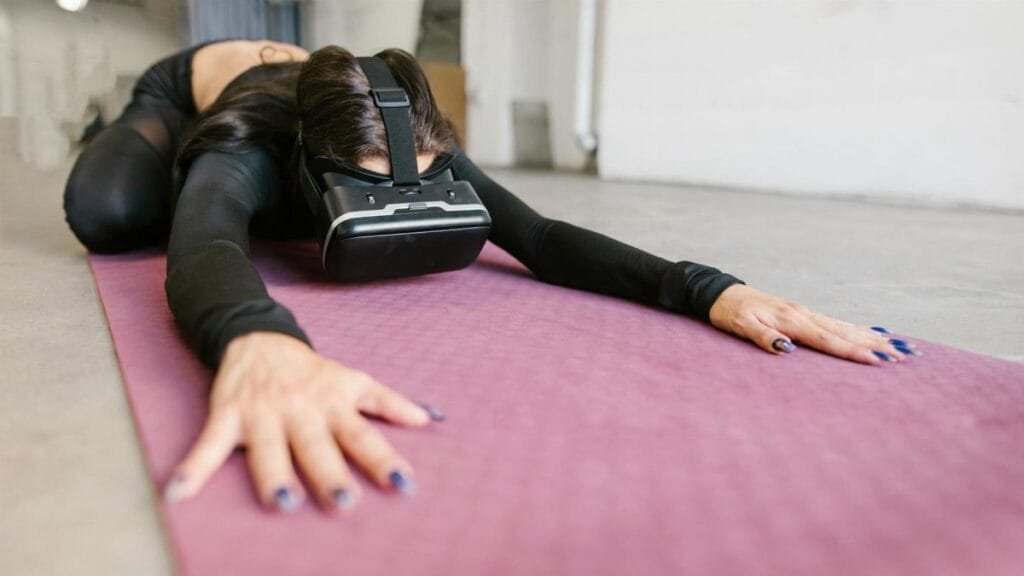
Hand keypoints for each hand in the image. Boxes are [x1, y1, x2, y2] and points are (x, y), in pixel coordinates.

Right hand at [161, 332, 442, 512]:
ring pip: (269, 448)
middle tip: (345, 502)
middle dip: (331, 474)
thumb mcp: (353, 379)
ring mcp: (262, 414)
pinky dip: (192, 468)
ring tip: (282, 503)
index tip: (404, 484)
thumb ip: (388, 401)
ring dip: (274, 476)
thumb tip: (429, 419)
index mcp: (333, 404)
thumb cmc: (311, 371)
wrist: (258, 337)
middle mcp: (301, 411)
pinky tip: (177, 492)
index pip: (363, 435)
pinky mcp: (227, 416)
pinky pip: (209, 444)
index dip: (384, 459)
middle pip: (318, 446)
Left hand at [708, 284, 919, 364]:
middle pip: (845, 333)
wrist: (721, 293)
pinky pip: (835, 322)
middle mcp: (803, 314)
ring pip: (844, 326)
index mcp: (791, 320)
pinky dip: (855, 328)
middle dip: (874, 345)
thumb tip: (785, 348)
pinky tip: (869, 332)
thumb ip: (762, 337)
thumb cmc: (729, 312)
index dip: (854, 352)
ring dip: (871, 337)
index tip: (878, 361)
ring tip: (899, 346)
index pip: (828, 340)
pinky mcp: (802, 312)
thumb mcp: (739, 326)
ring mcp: (804, 312)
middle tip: (903, 356)